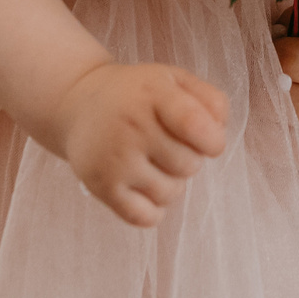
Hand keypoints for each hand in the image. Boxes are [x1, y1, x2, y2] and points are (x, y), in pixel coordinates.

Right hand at [49, 61, 228, 227]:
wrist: (79, 104)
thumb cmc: (138, 95)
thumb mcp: (174, 80)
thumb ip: (210, 100)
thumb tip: (220, 132)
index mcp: (154, 95)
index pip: (194, 124)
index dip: (213, 140)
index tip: (210, 142)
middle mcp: (132, 126)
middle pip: (189, 165)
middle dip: (189, 159)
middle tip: (168, 146)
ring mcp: (116, 159)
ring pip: (171, 193)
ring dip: (171, 184)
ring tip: (154, 164)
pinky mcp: (102, 186)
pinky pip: (145, 216)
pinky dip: (153, 210)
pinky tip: (145, 189)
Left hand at [274, 35, 298, 215]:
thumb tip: (272, 27)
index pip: (297, 62)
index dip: (278, 52)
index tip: (279, 50)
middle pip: (282, 100)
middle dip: (270, 85)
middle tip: (272, 79)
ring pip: (277, 137)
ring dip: (272, 119)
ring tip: (283, 108)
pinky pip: (289, 168)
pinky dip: (287, 150)